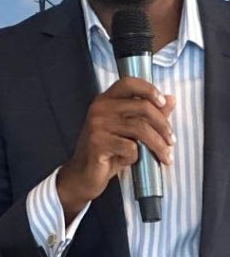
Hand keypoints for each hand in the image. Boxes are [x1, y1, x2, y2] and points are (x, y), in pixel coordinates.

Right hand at [56, 76, 174, 223]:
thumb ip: (149, 114)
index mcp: (105, 100)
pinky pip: (130, 148)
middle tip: (171, 140)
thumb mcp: (129, 131)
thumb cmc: (108, 151)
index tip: (163, 102)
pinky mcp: (97, 143)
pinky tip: (130, 161)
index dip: (149, 89)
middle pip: (142, 107)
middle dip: (163, 125)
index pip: (128, 83)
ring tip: (166, 156)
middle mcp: (99, 108)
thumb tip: (171, 99)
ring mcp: (96, 125)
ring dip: (158, 145)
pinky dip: (136, 157)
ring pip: (140, 129)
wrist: (83, 174)